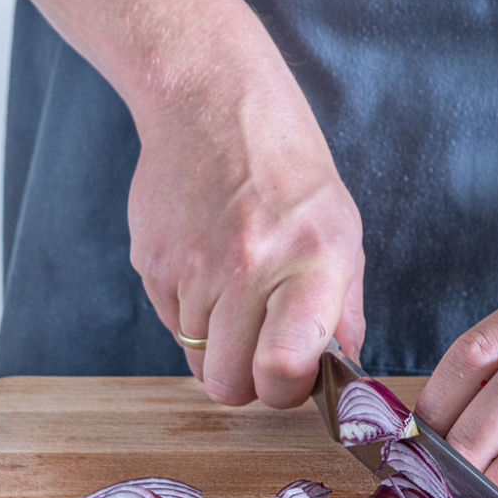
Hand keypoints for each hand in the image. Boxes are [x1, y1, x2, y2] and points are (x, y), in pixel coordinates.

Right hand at [128, 56, 364, 408]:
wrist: (214, 108)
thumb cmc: (290, 175)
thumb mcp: (341, 233)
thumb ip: (345, 310)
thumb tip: (343, 372)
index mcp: (310, 262)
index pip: (284, 366)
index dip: (286, 389)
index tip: (292, 376)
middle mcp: (249, 268)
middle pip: (230, 383)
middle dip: (248, 380)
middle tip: (264, 348)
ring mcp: (193, 268)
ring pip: (199, 361)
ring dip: (220, 345)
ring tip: (239, 293)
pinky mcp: (152, 265)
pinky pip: (172, 327)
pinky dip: (192, 316)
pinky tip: (210, 270)